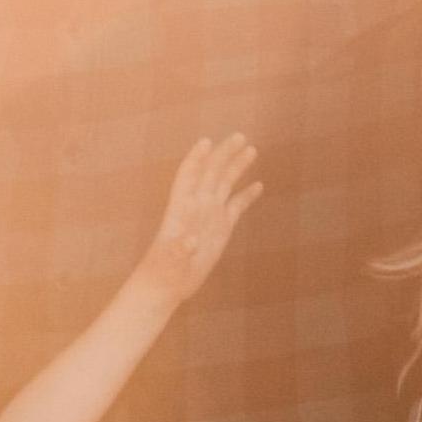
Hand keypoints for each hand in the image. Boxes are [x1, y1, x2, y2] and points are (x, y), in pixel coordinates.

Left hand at [130, 136, 263, 306]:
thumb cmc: (163, 272)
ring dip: (236, 166)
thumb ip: (179, 251)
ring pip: (224, 184)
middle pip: (211, 173)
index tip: (207, 142)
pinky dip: (246, 195)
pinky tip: (258, 185)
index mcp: (181, 209)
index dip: (197, 159)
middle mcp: (196, 206)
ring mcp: (209, 215)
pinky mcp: (220, 228)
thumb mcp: (169, 263)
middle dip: (224, 154)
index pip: (188, 177)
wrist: (167, 285)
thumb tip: (189, 242)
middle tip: (240, 136)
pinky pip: (236, 206)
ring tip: (251, 149)